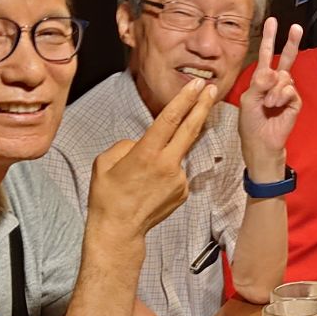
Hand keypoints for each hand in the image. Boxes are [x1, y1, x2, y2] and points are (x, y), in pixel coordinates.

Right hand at [89, 75, 219, 238]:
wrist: (119, 230)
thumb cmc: (107, 196)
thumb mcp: (105, 162)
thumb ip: (126, 145)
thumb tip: (142, 143)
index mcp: (146, 153)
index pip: (170, 119)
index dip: (185, 99)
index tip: (196, 85)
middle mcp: (167, 164)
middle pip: (190, 129)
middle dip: (202, 106)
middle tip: (211, 89)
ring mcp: (178, 179)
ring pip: (177, 154)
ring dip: (167, 153)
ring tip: (143, 175)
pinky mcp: (183, 191)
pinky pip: (176, 173)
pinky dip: (166, 172)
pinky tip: (150, 187)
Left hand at [237, 17, 304, 171]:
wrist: (261, 143)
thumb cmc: (250, 123)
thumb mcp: (247, 100)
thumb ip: (258, 84)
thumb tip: (274, 72)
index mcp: (261, 79)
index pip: (267, 55)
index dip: (270, 38)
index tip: (273, 21)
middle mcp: (276, 82)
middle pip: (286, 58)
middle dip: (291, 43)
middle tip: (296, 27)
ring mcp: (286, 91)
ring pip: (284, 78)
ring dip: (273, 91)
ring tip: (268, 105)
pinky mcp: (295, 102)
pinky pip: (290, 90)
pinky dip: (280, 97)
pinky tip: (275, 107)